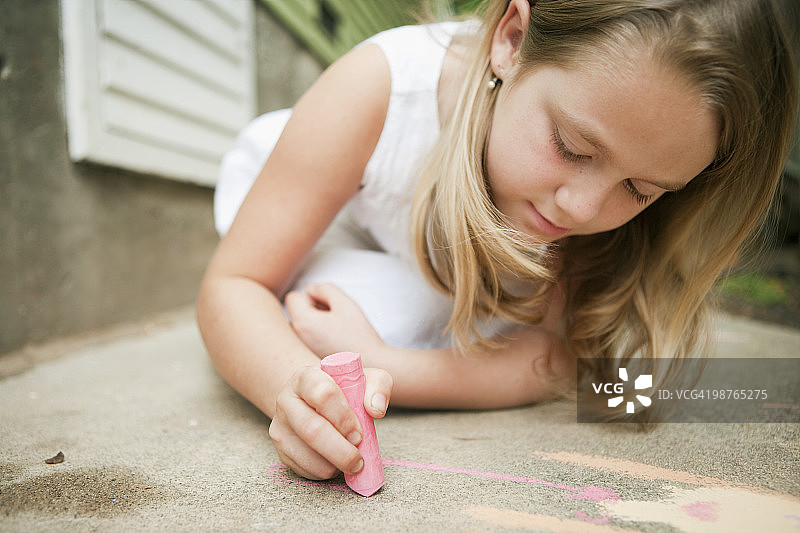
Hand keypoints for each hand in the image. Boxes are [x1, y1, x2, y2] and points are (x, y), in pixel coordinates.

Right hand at [268, 365, 392, 478]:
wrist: (313, 399)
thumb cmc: (343, 389)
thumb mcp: (364, 379)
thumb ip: (378, 386)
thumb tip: (376, 409)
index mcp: (306, 377)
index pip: (323, 394)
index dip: (343, 417)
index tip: (359, 433)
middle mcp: (286, 399)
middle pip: (311, 429)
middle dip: (340, 450)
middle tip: (359, 460)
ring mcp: (279, 425)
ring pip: (306, 453)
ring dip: (333, 465)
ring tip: (350, 461)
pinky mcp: (280, 448)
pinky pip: (302, 468)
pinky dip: (323, 472)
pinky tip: (335, 463)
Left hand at [285, 283, 384, 357]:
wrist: (372, 365)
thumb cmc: (359, 335)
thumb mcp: (345, 303)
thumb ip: (325, 289)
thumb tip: (310, 289)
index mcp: (302, 322)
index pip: (293, 298)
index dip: (311, 296)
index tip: (328, 306)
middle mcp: (296, 338)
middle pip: (295, 313)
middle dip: (311, 310)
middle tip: (334, 319)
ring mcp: (300, 351)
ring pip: (300, 327)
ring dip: (313, 324)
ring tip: (335, 331)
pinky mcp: (306, 359)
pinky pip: (305, 341)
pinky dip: (315, 337)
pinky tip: (333, 342)